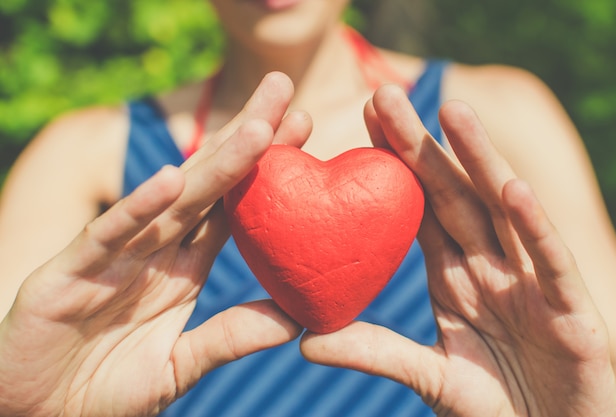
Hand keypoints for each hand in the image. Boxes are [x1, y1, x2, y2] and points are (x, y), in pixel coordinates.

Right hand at [0, 72, 308, 416]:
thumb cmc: (107, 389)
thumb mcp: (182, 364)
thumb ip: (231, 337)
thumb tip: (296, 318)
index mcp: (183, 266)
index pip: (232, 207)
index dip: (266, 168)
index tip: (304, 128)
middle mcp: (154, 250)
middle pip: (208, 185)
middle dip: (246, 139)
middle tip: (283, 90)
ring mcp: (113, 256)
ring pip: (168, 200)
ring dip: (211, 164)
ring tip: (256, 127)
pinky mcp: (69, 273)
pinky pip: (106, 236)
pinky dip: (135, 209)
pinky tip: (167, 181)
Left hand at [301, 86, 615, 415]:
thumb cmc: (498, 408)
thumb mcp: (429, 376)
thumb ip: (376, 350)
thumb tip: (304, 340)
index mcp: (457, 277)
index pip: (422, 209)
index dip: (394, 166)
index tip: (362, 122)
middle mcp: (493, 268)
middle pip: (454, 195)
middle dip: (422, 146)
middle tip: (385, 94)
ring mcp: (532, 283)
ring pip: (502, 212)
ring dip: (479, 162)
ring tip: (451, 113)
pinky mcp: (571, 311)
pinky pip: (549, 262)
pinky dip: (533, 226)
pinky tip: (510, 188)